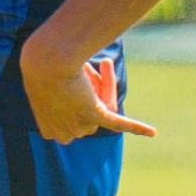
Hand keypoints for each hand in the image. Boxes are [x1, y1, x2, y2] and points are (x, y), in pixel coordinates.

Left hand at [19, 31, 156, 144]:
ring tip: (103, 63)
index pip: (74, 118)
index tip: (78, 75)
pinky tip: (152, 132)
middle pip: (90, 115)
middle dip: (96, 89)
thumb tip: (82, 83)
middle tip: (99, 63)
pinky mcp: (95, 116)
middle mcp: (65, 135)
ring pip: (104, 108)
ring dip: (105, 86)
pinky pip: (119, 123)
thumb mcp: (48, 81)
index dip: (80, 95)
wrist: (46, 60)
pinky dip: (137, 127)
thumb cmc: (43, 65)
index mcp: (50, 131)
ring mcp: (81, 127)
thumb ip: (63, 89)